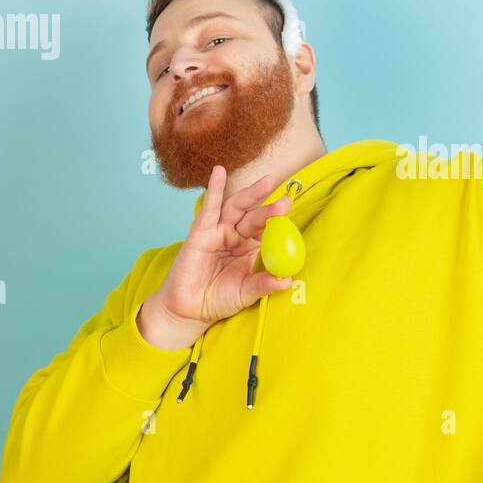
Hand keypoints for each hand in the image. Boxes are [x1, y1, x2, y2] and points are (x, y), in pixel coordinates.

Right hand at [139, 166, 292, 349]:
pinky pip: (208, 208)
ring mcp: (218, 231)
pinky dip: (214, 189)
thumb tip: (287, 281)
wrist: (190, 310)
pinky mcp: (200, 232)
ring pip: (236, 208)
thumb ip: (264, 285)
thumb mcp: (246, 293)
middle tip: (285, 202)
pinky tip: (219, 172)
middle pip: (254, 216)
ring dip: (251, 194)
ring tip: (267, 182)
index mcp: (251, 248)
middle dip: (269, 207)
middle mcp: (236, 236)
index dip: (279, 221)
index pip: (268, 230)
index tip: (292, 213)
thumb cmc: (219, 300)